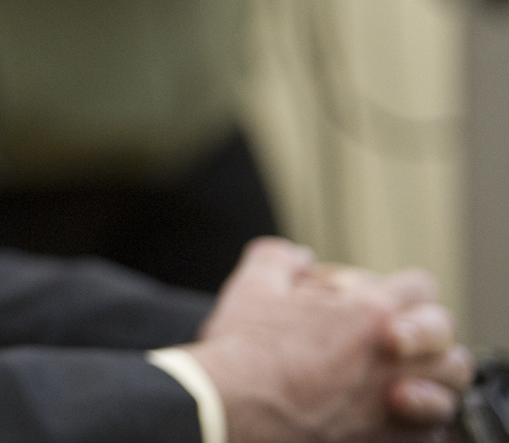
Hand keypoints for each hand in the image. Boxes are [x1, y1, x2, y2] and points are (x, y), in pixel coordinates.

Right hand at [186, 239, 472, 442]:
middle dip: (428, 337)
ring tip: (402, 379)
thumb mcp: (253, 286)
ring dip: (431, 380)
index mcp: (367, 312)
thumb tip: (296, 257)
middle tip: (397, 342)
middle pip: (447, 339)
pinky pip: (430, 431)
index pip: (419, 286)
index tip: (381, 300)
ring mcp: (394, 402)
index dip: (403, 289)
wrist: (233, 408)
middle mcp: (392, 357)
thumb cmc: (243, 350)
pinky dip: (419, 422)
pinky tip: (391, 412)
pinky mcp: (387, 438)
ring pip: (448, 387)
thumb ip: (279, 258)